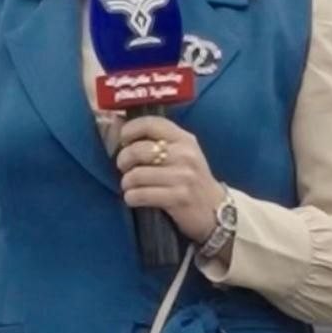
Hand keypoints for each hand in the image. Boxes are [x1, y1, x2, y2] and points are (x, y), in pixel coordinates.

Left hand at [116, 116, 223, 243]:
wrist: (214, 209)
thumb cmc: (190, 178)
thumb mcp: (181, 153)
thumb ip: (155, 139)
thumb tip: (116, 123)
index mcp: (184, 139)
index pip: (151, 123)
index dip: (130, 130)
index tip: (122, 140)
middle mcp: (185, 154)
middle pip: (138, 150)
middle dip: (123, 160)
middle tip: (124, 168)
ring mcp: (183, 176)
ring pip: (136, 175)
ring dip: (126, 183)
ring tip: (130, 186)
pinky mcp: (178, 198)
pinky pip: (141, 195)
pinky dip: (131, 197)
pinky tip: (133, 198)